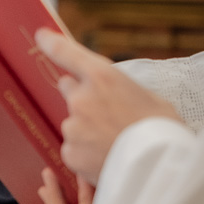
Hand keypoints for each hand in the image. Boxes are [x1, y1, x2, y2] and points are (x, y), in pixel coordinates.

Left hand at [34, 30, 180, 182]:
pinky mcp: (69, 152)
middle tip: (106, 111)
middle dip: (82, 96)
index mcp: (103, 77)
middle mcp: (81, 98)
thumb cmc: (162, 131)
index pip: (67, 53)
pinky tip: (107, 156)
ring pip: (73, 123)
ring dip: (86, 129)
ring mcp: (72, 126)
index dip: (52, 43)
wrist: (159, 168)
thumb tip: (114, 94)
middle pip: (68, 89)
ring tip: (114, 141)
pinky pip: (74, 148)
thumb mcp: (151, 98)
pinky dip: (86, 152)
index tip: (41, 36)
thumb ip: (123, 90)